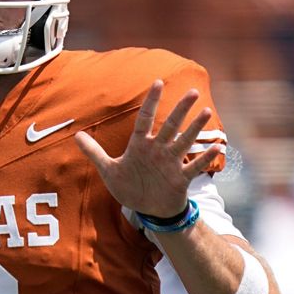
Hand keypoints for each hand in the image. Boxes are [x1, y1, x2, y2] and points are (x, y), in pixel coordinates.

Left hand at [75, 80, 223, 217]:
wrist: (148, 210)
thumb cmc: (130, 187)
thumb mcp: (109, 170)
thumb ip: (94, 153)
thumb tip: (75, 136)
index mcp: (141, 146)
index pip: (146, 119)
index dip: (151, 102)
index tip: (157, 83)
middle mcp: (158, 150)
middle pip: (170, 126)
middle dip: (180, 110)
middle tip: (192, 91)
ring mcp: (171, 163)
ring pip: (185, 142)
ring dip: (195, 128)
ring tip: (205, 111)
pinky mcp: (181, 178)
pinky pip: (195, 166)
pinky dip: (205, 158)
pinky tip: (218, 146)